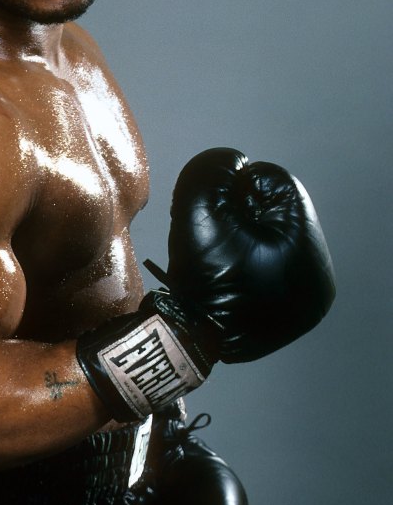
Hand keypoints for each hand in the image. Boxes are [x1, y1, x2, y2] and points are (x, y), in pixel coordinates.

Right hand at [77, 147, 335, 420]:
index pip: (275, 184)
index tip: (210, 207)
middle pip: (274, 213)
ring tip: (213, 254)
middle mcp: (317, 277)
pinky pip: (266, 268)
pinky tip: (222, 273)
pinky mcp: (285, 316)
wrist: (188, 340)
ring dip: (240, 235)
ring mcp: (304, 301)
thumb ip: (213, 169)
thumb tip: (232, 164)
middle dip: (239, 212)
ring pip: (269, 240)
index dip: (235, 185)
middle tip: (210, 232)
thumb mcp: (200, 206)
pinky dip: (243, 262)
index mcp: (308, 247)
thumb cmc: (200, 276)